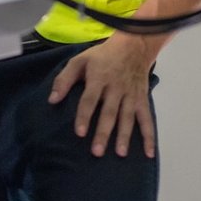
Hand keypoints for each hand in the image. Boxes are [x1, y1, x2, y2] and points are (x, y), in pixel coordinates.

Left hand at [48, 36, 156, 158]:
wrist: (133, 46)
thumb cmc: (102, 56)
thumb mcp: (80, 61)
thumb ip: (64, 79)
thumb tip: (52, 100)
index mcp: (99, 77)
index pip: (90, 99)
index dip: (84, 116)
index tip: (80, 133)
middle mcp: (116, 88)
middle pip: (109, 112)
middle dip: (104, 133)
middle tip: (97, 152)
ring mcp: (131, 94)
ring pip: (127, 117)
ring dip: (124, 136)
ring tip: (120, 154)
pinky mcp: (142, 99)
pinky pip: (147, 118)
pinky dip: (149, 136)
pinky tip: (148, 153)